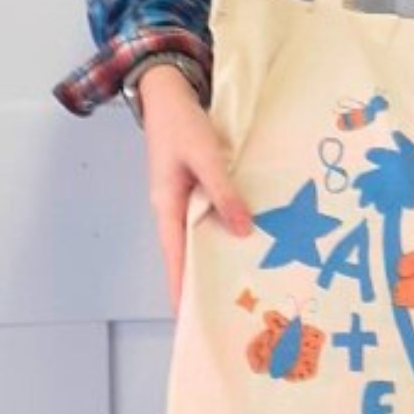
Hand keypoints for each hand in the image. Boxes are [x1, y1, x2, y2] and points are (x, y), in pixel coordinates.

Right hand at [133, 65, 240, 287]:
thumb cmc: (183, 127)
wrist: (170, 98)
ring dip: (217, 256)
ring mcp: (184, 199)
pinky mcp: (197, 188)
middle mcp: (173, 208)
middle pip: (187, 252)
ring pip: (201, 235)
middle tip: (222, 309)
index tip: (187, 316)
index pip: (175, 256)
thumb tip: (242, 230)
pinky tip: (247, 240)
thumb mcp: (206, 158)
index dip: (181, 285)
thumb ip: (224, 192)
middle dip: (200, 279)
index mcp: (166, 206)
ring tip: (240, 283)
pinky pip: (211, 216)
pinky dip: (226, 230)